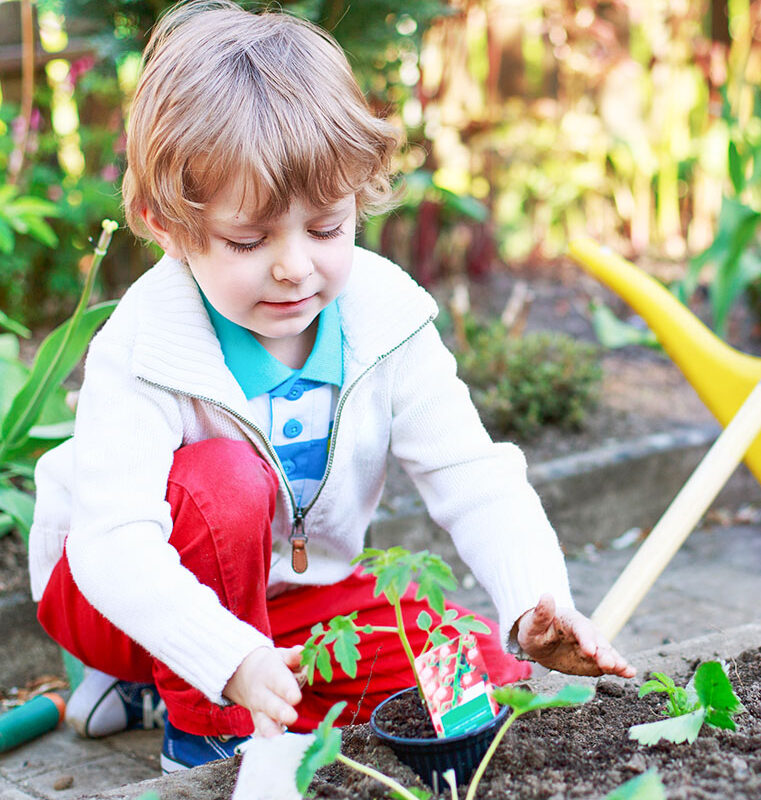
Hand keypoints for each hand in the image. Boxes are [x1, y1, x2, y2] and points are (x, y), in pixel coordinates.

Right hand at [223, 645, 304, 736]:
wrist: (242, 672)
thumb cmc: (272, 664)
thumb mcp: (280, 656)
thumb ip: (292, 656)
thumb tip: (302, 651)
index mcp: (271, 673)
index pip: (279, 681)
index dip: (287, 689)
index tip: (296, 698)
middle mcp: (262, 693)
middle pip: (270, 703)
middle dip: (280, 711)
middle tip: (292, 718)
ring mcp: (258, 709)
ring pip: (263, 721)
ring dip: (270, 731)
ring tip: (278, 739)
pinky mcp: (257, 720)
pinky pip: (260, 732)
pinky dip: (265, 741)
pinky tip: (272, 752)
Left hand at [516, 594, 635, 677]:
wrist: (540, 642)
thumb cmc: (535, 631)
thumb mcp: (533, 624)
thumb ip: (541, 613)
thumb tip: (546, 595)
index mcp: (571, 620)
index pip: (580, 628)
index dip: (586, 638)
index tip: (589, 650)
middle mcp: (586, 632)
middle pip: (597, 641)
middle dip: (603, 653)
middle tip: (607, 663)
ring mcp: (592, 647)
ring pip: (606, 652)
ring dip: (615, 661)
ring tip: (624, 669)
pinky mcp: (594, 661)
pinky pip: (608, 664)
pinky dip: (619, 668)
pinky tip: (629, 673)